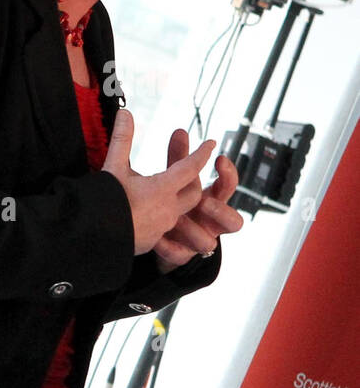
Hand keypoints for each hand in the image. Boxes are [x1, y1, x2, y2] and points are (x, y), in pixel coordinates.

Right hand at [101, 109, 214, 254]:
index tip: (210, 143)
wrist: (90, 235)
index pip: (190, 168)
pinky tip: (148, 215)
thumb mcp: (113, 167)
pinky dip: (160, 217)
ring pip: (178, 212)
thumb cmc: (104, 201)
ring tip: (165, 193)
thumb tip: (126, 113)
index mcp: (162, 189)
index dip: (201, 153)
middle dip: (192, 180)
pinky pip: (163, 229)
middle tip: (189, 170)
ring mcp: (161, 229)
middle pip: (192, 193)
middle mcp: (167, 210)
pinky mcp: (151, 242)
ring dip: (176, 201)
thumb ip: (122, 140)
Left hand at [152, 130, 243, 272]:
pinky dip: (170, 249)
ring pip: (210, 243)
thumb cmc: (172, 203)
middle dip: (218, 210)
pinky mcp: (182, 256)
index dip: (228, 174)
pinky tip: (157, 241)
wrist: (155, 238)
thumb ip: (177, 158)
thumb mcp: (174, 180)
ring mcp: (198, 241)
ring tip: (177, 222)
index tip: (219, 158)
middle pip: (233, 220)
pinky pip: (181, 256)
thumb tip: (179, 130)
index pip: (228, 186)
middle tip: (202, 201)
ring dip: (195, 231)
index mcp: (210, 200)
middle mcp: (210, 222)